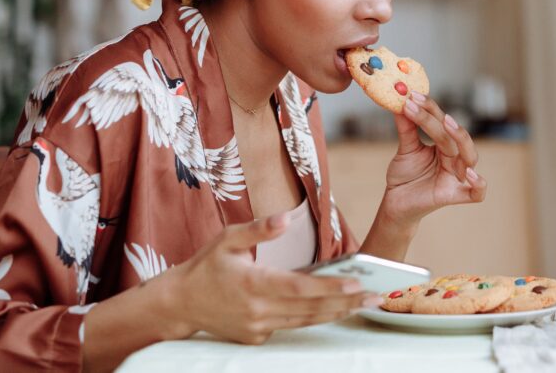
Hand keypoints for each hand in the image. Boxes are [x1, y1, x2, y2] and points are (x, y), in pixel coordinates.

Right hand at [158, 215, 379, 343]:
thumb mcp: (227, 238)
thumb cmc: (206, 266)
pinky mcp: (257, 337)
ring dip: (336, 312)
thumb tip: (285, 218)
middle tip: (375, 296)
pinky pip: (292, 327)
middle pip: (310, 308)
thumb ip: (258, 228)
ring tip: (363, 303)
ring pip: (306, 321)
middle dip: (346, 302)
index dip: (330, 286)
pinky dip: (314, 319)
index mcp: (252, 283)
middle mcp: (258, 309)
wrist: (179, 303)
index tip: (356, 283)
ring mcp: (257, 327)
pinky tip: (335, 309)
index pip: (300, 287)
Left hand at [381, 91, 487, 224]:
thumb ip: (407, 127)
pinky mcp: (453, 196)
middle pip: (456, 137)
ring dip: (461, 139)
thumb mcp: (405, 149)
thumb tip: (400, 102)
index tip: (412, 96)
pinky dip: (478, 184)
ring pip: (470, 157)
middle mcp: (454, 159)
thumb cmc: (404, 176)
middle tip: (425, 107)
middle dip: (443, 121)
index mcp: (444, 145)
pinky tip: (469, 174)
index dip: (430, 108)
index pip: (442, 122)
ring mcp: (456, 177)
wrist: (395, 203)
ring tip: (446, 124)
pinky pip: (476, 193)